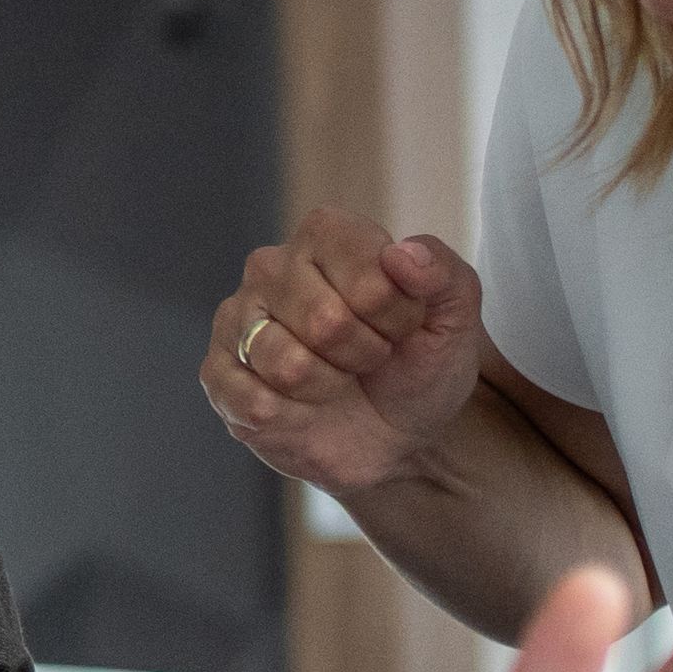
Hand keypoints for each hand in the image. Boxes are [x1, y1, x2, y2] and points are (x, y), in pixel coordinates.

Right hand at [204, 209, 486, 495]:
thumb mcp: (454, 320)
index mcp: (326, 234)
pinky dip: (292, 419)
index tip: (402, 329)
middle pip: (325, 322)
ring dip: (328, 389)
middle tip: (368, 359)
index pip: (369, 276)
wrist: (397, 437)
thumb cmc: (419, 367)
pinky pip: (252, 401)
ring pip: (286, 365)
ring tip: (336, 382)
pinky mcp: (218, 373)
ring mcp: (237, 319)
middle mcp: (271, 266)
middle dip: (364, 356)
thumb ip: (444, 275)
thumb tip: (403, 254)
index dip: (397, 316)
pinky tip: (301, 408)